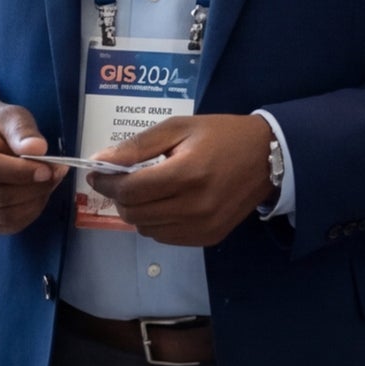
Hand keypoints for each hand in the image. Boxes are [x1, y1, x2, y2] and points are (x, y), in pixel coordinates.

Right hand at [0, 98, 66, 238]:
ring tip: (48, 183)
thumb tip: (37, 149)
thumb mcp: (6, 114)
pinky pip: (5, 227)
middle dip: (34, 188)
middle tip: (56, 173)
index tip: (47, 169)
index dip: (20, 173)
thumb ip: (21, 130)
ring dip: (34, 202)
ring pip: (3, 216)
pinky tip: (37, 197)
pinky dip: (28, 215)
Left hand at [98, 112, 279, 247]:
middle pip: (133, 213)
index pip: (130, 190)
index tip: (98, 173)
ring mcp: (202, 226)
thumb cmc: (220, 136)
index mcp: (187, 173)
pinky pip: (165, 237)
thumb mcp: (179, 127)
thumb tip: (100, 160)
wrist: (267, 158)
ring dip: (137, 211)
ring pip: (146, 229)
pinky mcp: (208, 237)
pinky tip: (167, 203)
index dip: (106, 183)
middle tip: (121, 181)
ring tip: (148, 191)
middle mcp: (194, 206)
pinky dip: (156, 222)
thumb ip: (138, 145)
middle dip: (119, 197)